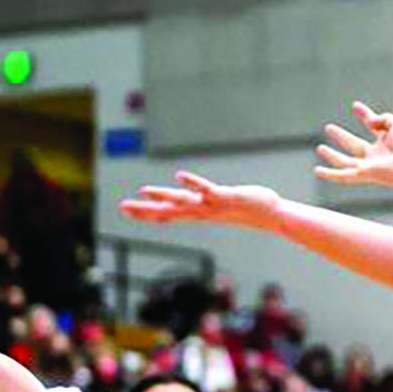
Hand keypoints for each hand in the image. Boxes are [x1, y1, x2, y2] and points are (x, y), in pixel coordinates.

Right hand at [120, 172, 281, 230]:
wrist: (269, 214)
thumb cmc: (245, 208)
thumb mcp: (220, 206)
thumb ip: (203, 201)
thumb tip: (190, 196)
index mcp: (198, 213)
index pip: (167, 215)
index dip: (145, 213)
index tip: (125, 210)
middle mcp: (202, 212)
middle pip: (168, 212)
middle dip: (145, 210)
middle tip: (122, 207)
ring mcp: (213, 205)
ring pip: (184, 202)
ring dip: (164, 196)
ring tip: (144, 190)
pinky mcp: (227, 197)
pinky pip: (207, 190)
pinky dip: (193, 184)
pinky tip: (179, 176)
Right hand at [313, 101, 392, 188]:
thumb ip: (382, 118)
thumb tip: (369, 121)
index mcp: (387, 141)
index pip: (372, 126)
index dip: (364, 115)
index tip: (356, 106)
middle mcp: (376, 155)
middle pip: (355, 145)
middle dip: (342, 136)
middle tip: (328, 127)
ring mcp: (368, 166)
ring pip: (346, 161)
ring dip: (332, 156)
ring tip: (320, 148)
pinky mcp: (363, 174)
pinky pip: (343, 176)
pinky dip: (330, 175)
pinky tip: (317, 171)